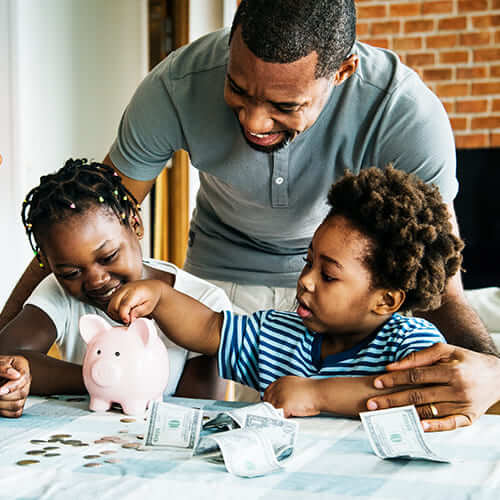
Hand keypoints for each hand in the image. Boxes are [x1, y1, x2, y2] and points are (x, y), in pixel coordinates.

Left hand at [0, 355, 30, 417]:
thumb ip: (4, 368)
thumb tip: (16, 375)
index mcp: (22, 366)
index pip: (23, 379)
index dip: (11, 387)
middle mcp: (25, 379)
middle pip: (22, 393)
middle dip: (4, 396)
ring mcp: (23, 391)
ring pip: (19, 404)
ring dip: (3, 405)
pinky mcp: (19, 401)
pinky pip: (16, 412)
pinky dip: (6, 412)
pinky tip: (0, 405)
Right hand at [107, 279, 164, 324]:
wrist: (151, 287)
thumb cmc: (151, 296)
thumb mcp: (149, 306)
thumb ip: (139, 312)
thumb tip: (130, 319)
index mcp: (135, 292)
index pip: (124, 305)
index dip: (123, 315)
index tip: (127, 321)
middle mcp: (125, 289)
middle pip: (114, 306)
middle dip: (119, 316)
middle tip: (128, 320)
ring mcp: (119, 290)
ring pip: (110, 306)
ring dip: (115, 315)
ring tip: (126, 316)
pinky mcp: (117, 293)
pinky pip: (110, 304)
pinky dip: (114, 311)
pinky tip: (122, 313)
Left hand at [263, 376, 320, 416]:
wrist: (320, 392)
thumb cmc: (313, 390)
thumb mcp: (296, 384)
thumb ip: (286, 389)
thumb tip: (282, 398)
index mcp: (281, 381)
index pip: (268, 392)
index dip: (270, 400)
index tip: (272, 407)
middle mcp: (278, 387)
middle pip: (268, 401)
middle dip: (272, 408)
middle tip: (278, 414)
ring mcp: (279, 396)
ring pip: (271, 409)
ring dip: (277, 414)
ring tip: (284, 417)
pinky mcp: (283, 405)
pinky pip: (278, 416)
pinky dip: (282, 419)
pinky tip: (288, 419)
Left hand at [366, 343, 499, 431]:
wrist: (498, 376)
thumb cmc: (465, 360)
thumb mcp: (445, 350)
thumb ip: (418, 356)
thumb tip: (392, 366)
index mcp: (451, 371)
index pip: (416, 376)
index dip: (395, 379)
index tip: (377, 382)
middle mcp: (458, 389)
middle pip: (418, 395)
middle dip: (392, 400)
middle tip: (372, 403)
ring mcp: (464, 405)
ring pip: (429, 411)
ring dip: (405, 414)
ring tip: (385, 416)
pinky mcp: (469, 418)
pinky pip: (449, 425)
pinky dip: (433, 427)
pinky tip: (417, 427)